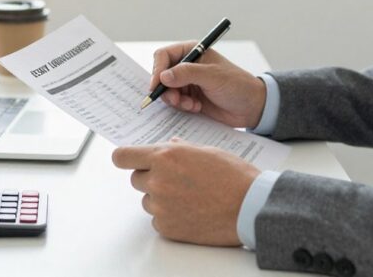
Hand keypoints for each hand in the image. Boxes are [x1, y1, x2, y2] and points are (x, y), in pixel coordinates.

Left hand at [112, 138, 259, 245]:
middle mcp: (158, 180)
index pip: (122, 157)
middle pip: (136, 179)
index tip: (129, 160)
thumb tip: (169, 145)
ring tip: (189, 197)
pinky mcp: (167, 227)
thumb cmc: (233, 176)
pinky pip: (157, 219)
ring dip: (161, 198)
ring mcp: (160, 206)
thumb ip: (181, 148)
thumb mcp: (207, 150)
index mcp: (165, 156)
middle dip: (151, 177)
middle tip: (176, 179)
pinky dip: (170, 216)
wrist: (249, 207)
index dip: (126, 158)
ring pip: (147, 200)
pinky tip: (191, 211)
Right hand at [150, 41, 266, 128]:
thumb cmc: (237, 85)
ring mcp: (188, 82)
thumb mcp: (213, 77)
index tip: (157, 86)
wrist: (252, 107)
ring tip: (191, 105)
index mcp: (192, 51)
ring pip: (167, 91)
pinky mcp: (190, 98)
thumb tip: (163, 76)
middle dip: (166, 89)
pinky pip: (175, 103)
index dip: (157, 70)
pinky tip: (196, 108)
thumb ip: (187, 74)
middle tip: (175, 100)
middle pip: (162, 75)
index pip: (164, 56)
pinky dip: (182, 107)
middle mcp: (187, 66)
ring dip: (175, 100)